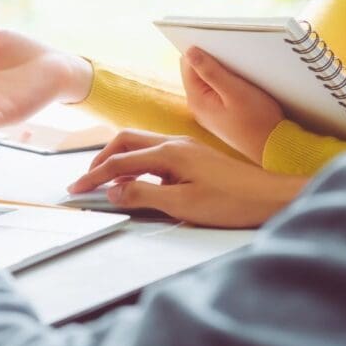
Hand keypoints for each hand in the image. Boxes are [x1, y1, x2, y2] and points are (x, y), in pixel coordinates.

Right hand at [66, 130, 306, 227]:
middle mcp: (175, 143)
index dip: (94, 176)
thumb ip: (144, 196)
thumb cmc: (232, 202)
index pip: (119, 162)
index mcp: (169, 153)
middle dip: (101, 158)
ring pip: (140, 144)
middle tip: (86, 180)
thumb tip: (113, 192)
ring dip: (119, 159)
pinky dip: (138, 163)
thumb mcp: (183, 205)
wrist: (271, 197)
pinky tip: (139, 181)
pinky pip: (155, 153)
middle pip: (125, 141)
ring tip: (106, 180)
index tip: (75, 188)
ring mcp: (185, 147)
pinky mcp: (194, 156)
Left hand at [180, 47, 284, 164]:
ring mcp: (208, 112)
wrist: (273, 148)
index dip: (199, 50)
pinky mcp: (219, 114)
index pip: (186, 64)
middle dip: (209, 60)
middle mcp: (197, 106)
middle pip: (195, 72)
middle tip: (231, 56)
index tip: (216, 43)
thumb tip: (190, 51)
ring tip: (238, 70)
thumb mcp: (235, 91)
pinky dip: (224, 83)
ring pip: (206, 81)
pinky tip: (239, 84)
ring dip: (218, 71)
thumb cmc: (258, 121)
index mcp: (197, 100)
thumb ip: (211, 71)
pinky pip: (215, 91)